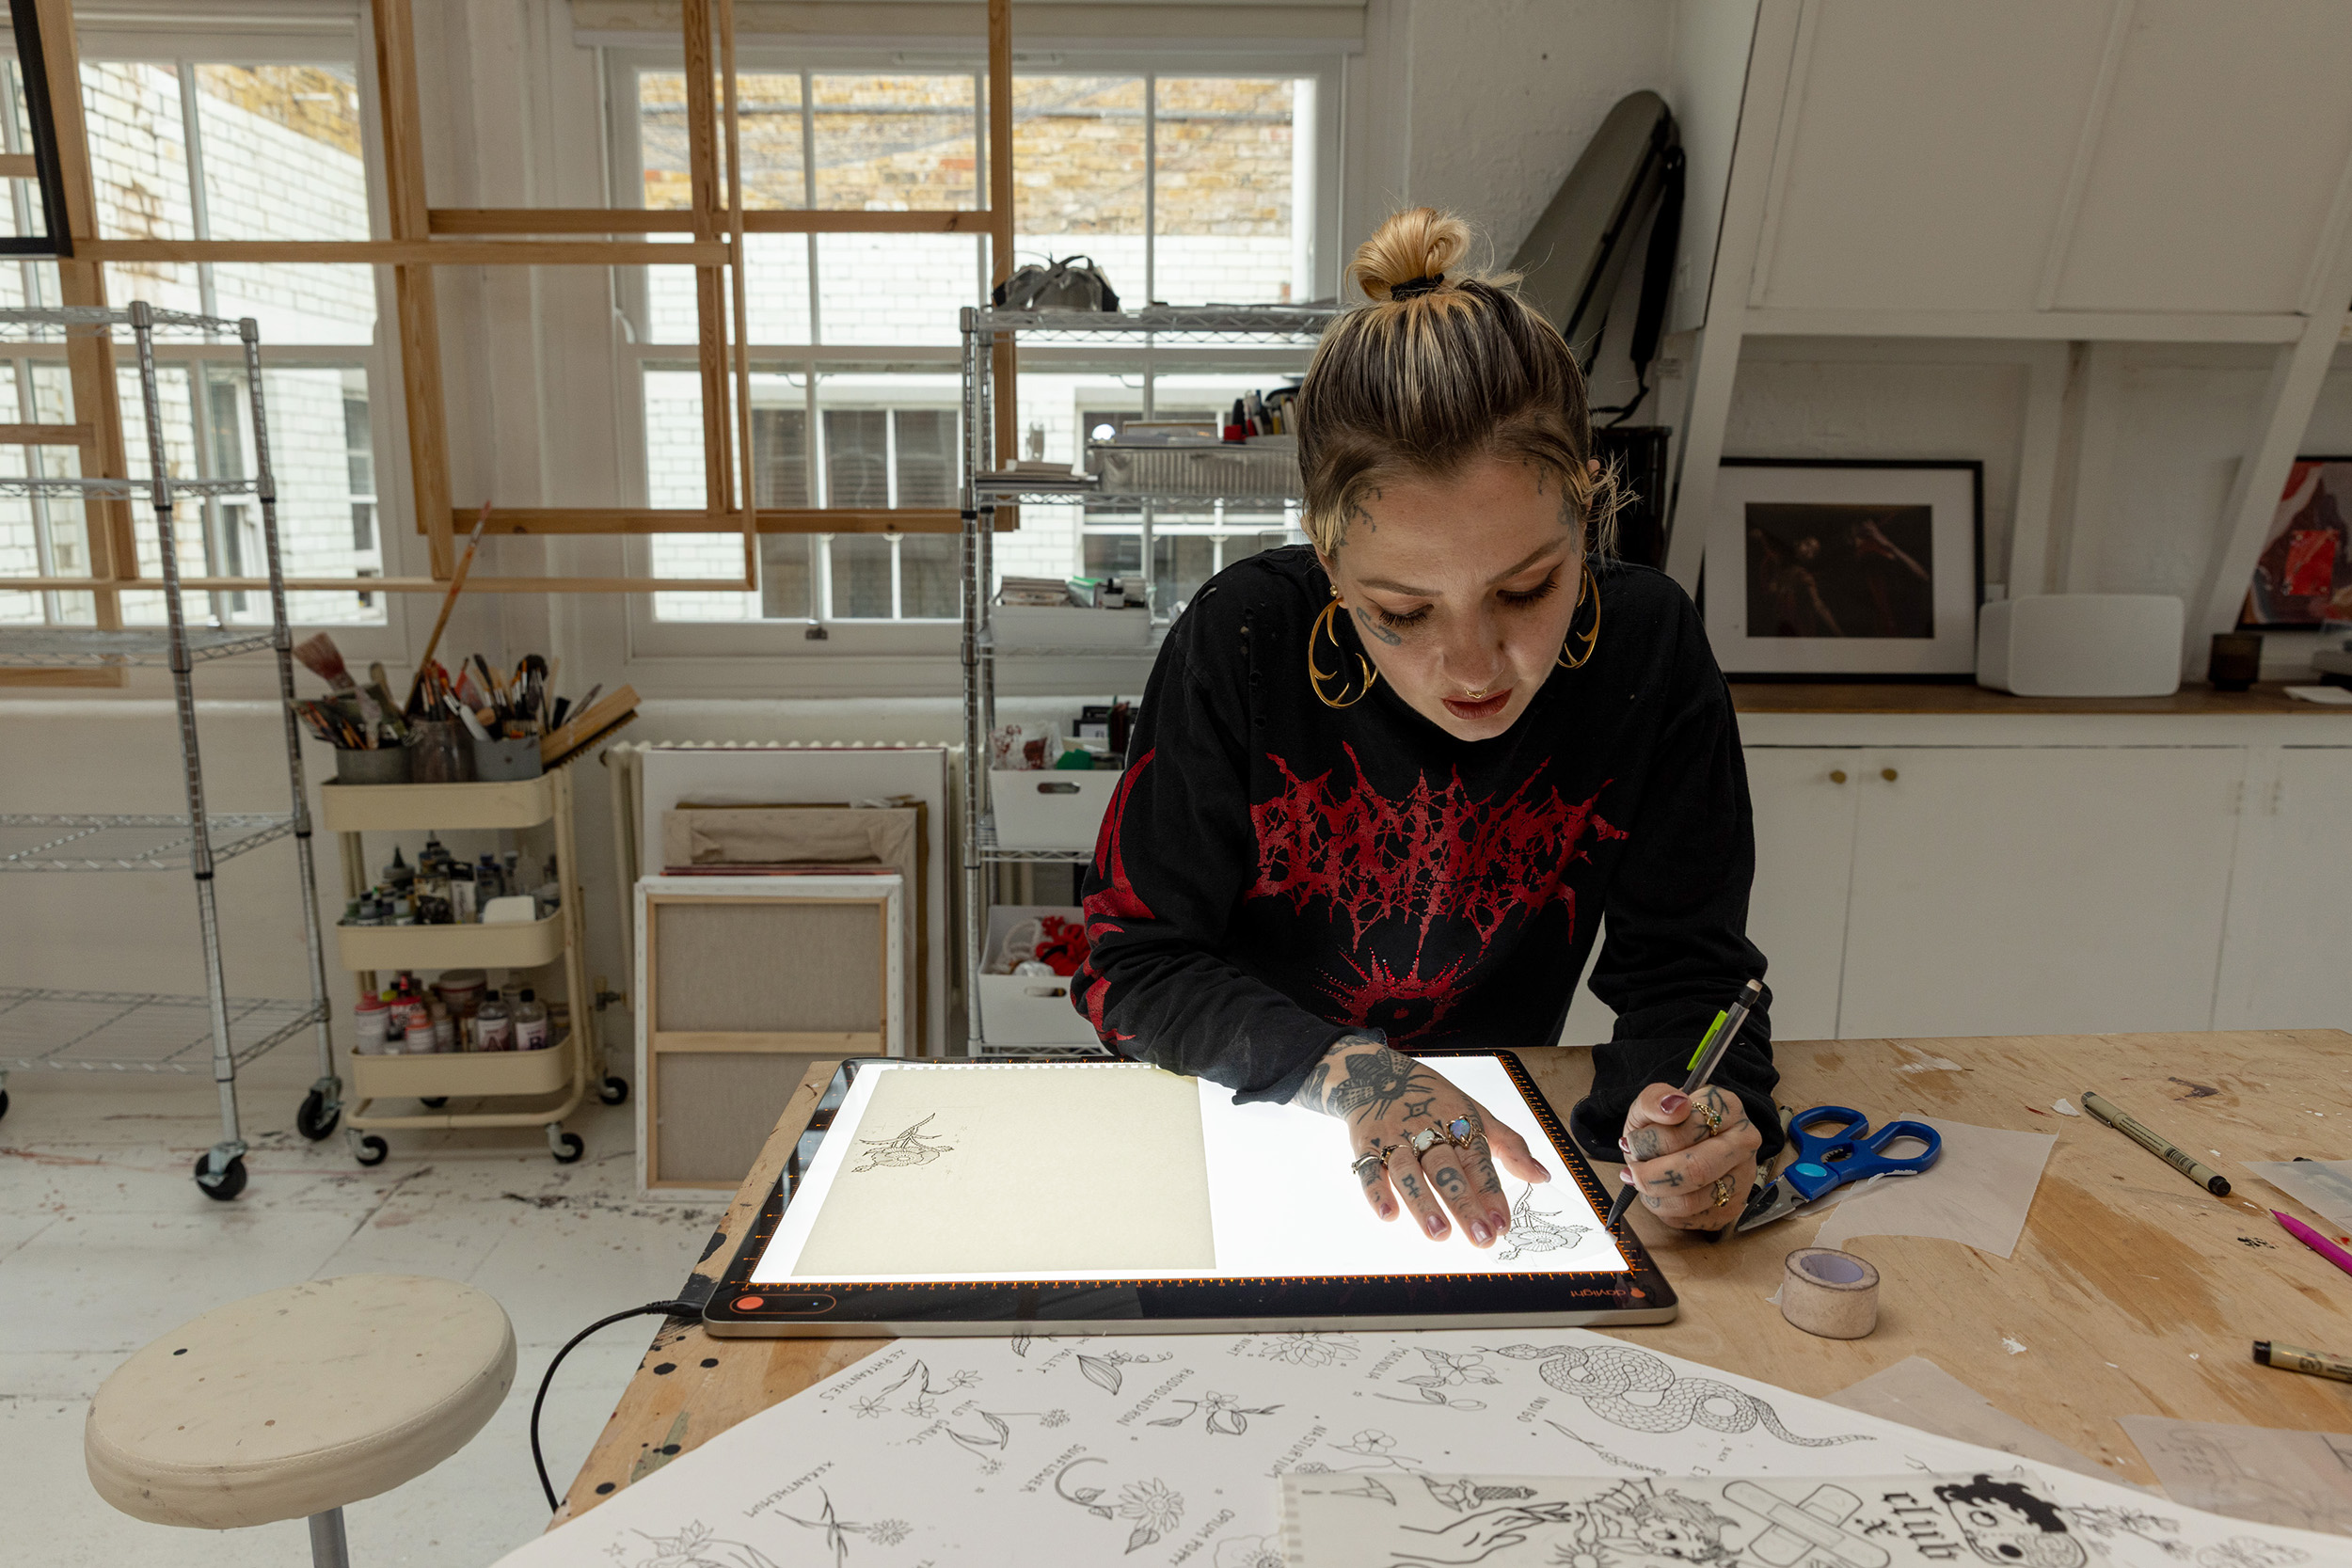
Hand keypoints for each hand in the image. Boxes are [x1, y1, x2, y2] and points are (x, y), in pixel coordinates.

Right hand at [1292, 1039, 1550, 1246]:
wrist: (1376, 1074)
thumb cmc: (1434, 1100)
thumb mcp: (1476, 1114)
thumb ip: (1509, 1146)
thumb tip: (1543, 1177)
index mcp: (1459, 1125)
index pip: (1478, 1163)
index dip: (1491, 1194)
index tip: (1503, 1225)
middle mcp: (1428, 1132)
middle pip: (1446, 1171)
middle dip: (1464, 1204)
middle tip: (1480, 1238)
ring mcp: (1395, 1139)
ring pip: (1409, 1172)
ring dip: (1423, 1202)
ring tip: (1439, 1234)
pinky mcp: (1365, 1145)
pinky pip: (1369, 1169)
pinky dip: (1376, 1191)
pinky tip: (1388, 1215)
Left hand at [1615, 1084, 1760, 1232]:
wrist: (1678, 1145)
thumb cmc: (1666, 1124)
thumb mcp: (1652, 1104)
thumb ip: (1656, 1098)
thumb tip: (1675, 1106)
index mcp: (1729, 1108)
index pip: (1689, 1129)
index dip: (1651, 1141)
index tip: (1633, 1142)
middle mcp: (1743, 1142)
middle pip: (1696, 1170)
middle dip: (1652, 1176)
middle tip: (1632, 1171)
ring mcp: (1743, 1177)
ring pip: (1691, 1201)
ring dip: (1655, 1195)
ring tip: (1644, 1181)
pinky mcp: (1731, 1207)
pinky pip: (1691, 1219)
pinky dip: (1665, 1210)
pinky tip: (1661, 1193)